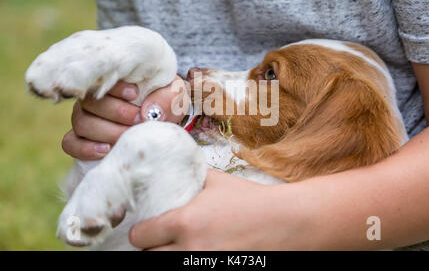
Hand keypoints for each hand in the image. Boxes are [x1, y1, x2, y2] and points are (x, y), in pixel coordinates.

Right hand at [62, 76, 186, 159]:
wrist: (164, 122)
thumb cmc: (166, 103)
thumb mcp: (174, 96)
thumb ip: (167, 98)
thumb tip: (147, 113)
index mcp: (113, 82)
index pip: (100, 79)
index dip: (115, 88)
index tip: (135, 94)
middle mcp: (95, 98)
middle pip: (89, 103)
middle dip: (116, 113)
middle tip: (139, 120)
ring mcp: (86, 118)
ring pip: (82, 123)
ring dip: (107, 131)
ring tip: (128, 136)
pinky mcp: (81, 139)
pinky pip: (70, 142)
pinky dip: (85, 148)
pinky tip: (106, 150)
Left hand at [128, 170, 297, 249]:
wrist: (285, 222)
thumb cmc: (252, 200)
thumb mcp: (218, 181)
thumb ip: (191, 177)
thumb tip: (175, 169)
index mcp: (185, 222)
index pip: (140, 237)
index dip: (141, 233)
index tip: (146, 231)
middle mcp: (189, 250)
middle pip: (149, 259)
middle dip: (153, 249)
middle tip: (162, 241)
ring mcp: (203, 266)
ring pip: (166, 268)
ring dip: (168, 257)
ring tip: (179, 247)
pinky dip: (189, 264)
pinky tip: (197, 253)